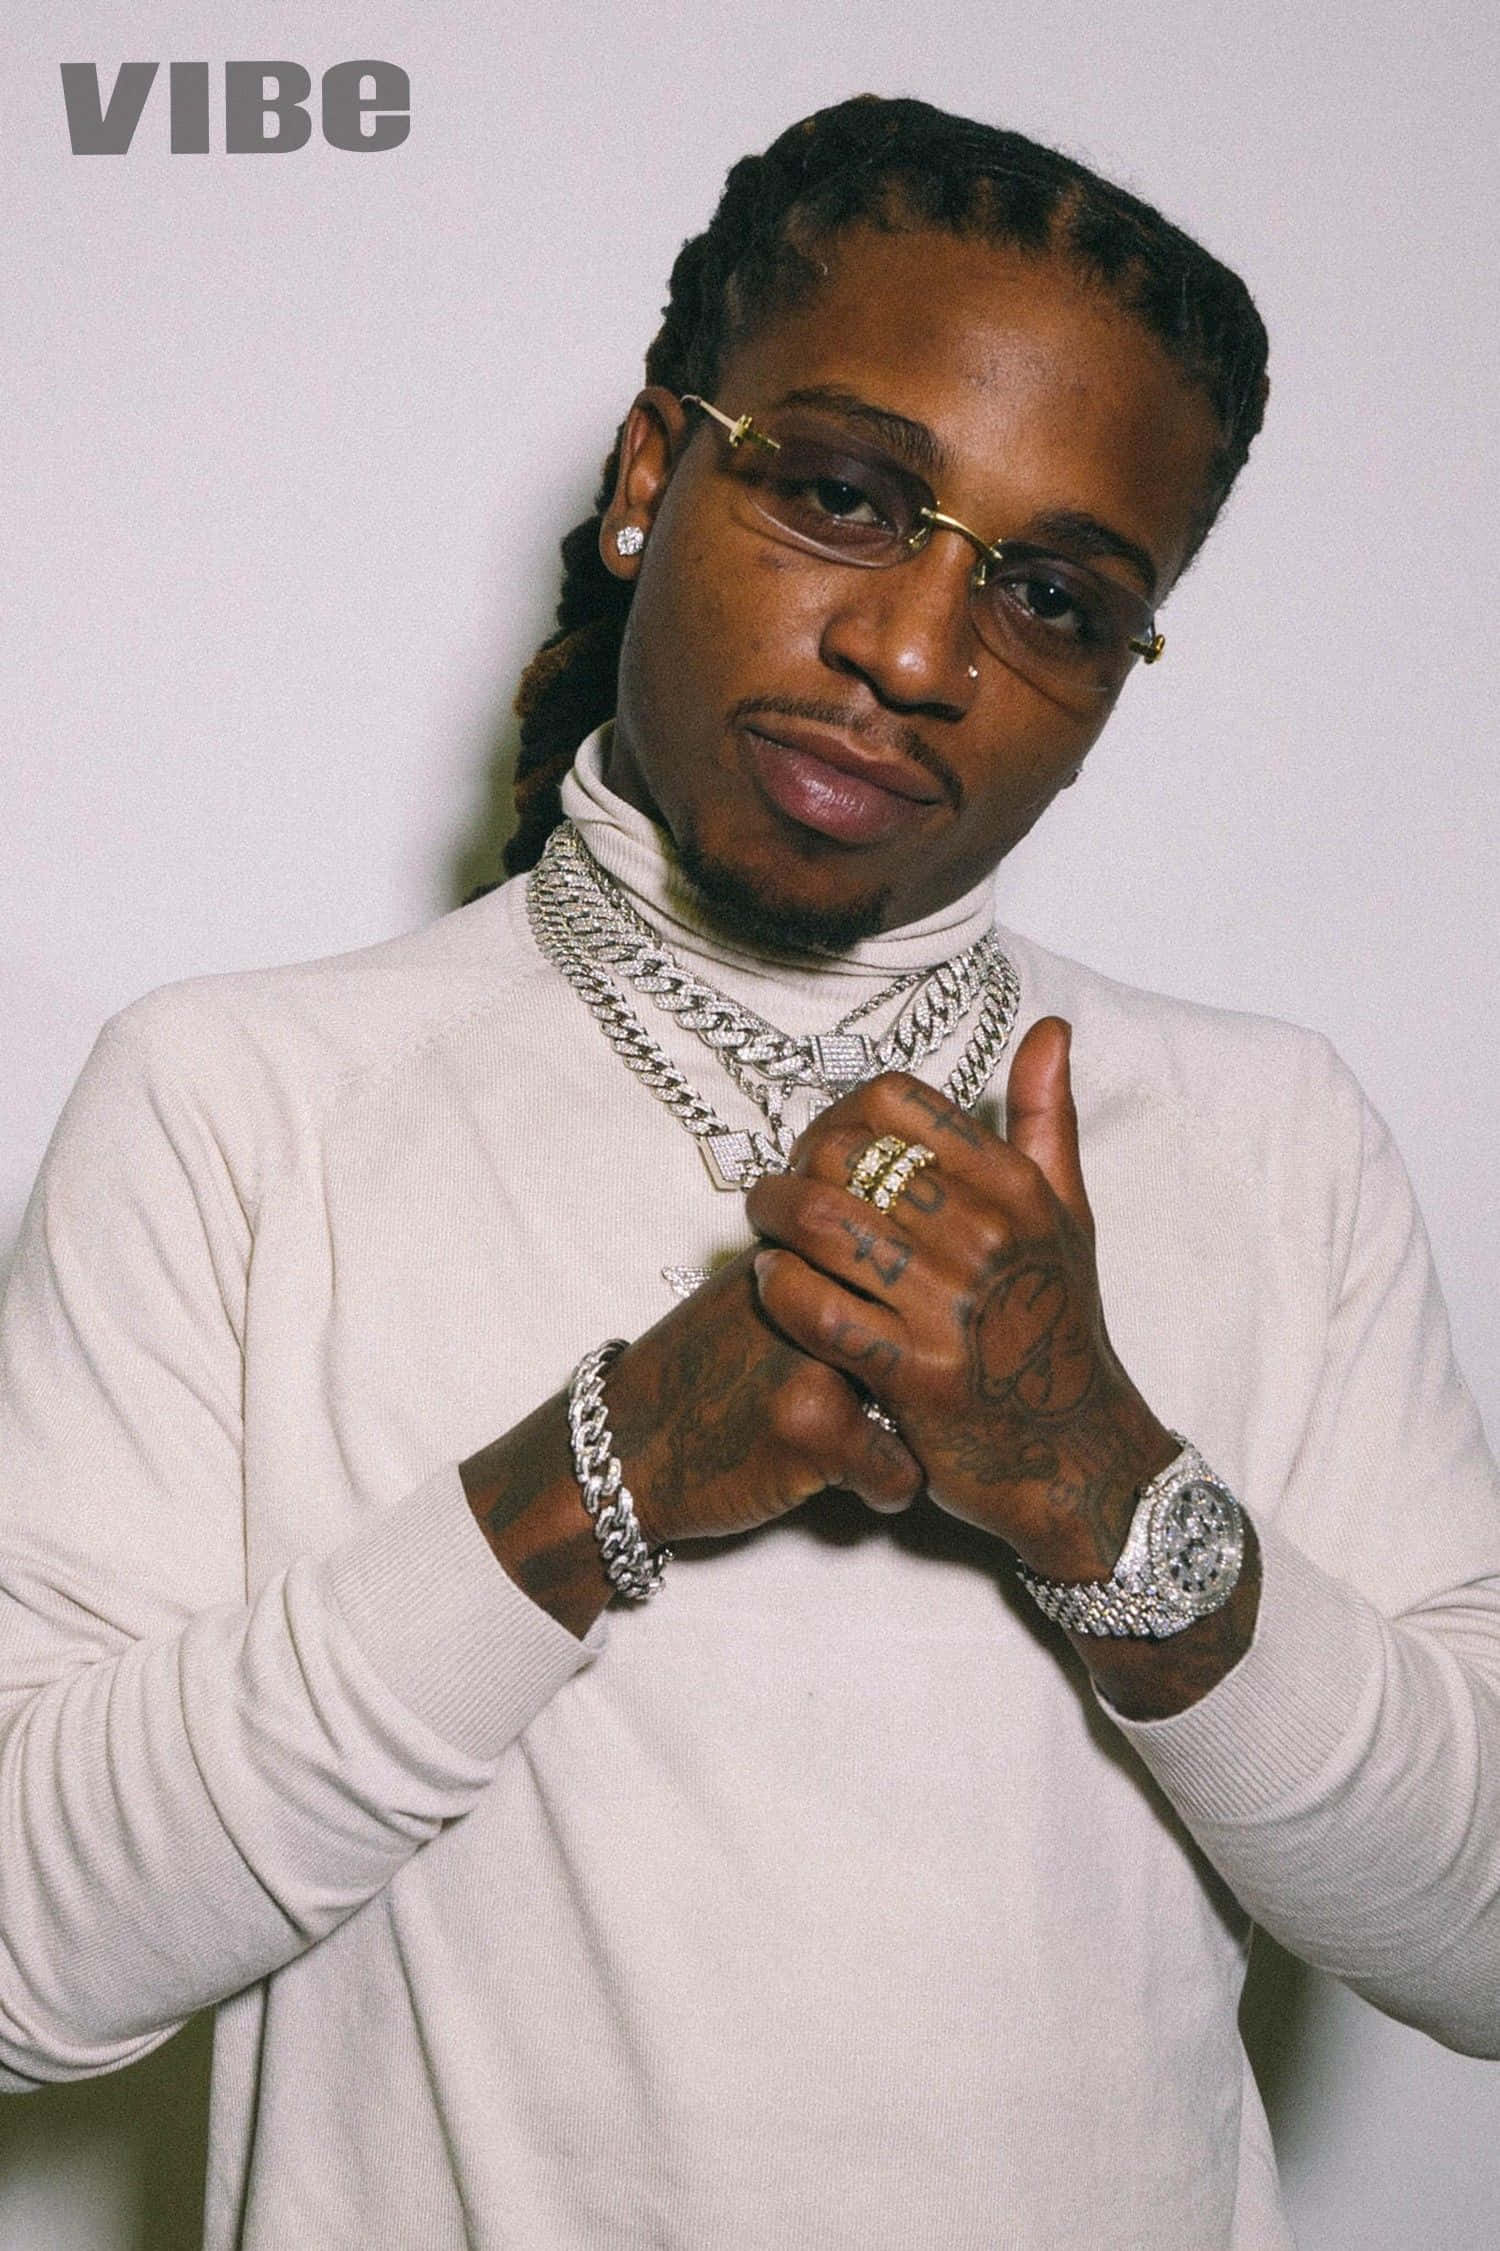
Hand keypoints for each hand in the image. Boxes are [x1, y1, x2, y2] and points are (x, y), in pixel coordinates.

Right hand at [604, 1249, 923, 1545]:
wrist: (624, 1448)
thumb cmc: (696, 1378)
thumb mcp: (753, 1297)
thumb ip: (825, 1274)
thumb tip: (917, 1278)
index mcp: (807, 1251)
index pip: (919, 1261)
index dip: (930, 1310)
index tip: (921, 1340)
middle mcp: (820, 1290)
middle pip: (938, 1331)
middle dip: (940, 1369)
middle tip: (911, 1404)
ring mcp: (820, 1358)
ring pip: (933, 1401)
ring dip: (921, 1433)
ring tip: (881, 1446)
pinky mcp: (816, 1428)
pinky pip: (904, 1471)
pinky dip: (887, 1490)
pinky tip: (853, 1486)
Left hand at [744, 1019, 1175, 1581]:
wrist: (1078, 1454)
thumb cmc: (1060, 1326)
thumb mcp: (1068, 1215)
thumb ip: (1048, 1117)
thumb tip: (1051, 1028)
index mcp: (1017, 1187)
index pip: (896, 1100)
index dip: (839, 1113)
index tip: (828, 1147)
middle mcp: (987, 1236)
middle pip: (845, 1154)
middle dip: (795, 1164)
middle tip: (782, 1190)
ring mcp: (950, 1307)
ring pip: (822, 1224)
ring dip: (771, 1218)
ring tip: (764, 1229)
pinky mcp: (914, 1375)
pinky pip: (816, 1307)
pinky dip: (777, 1287)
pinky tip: (771, 1283)